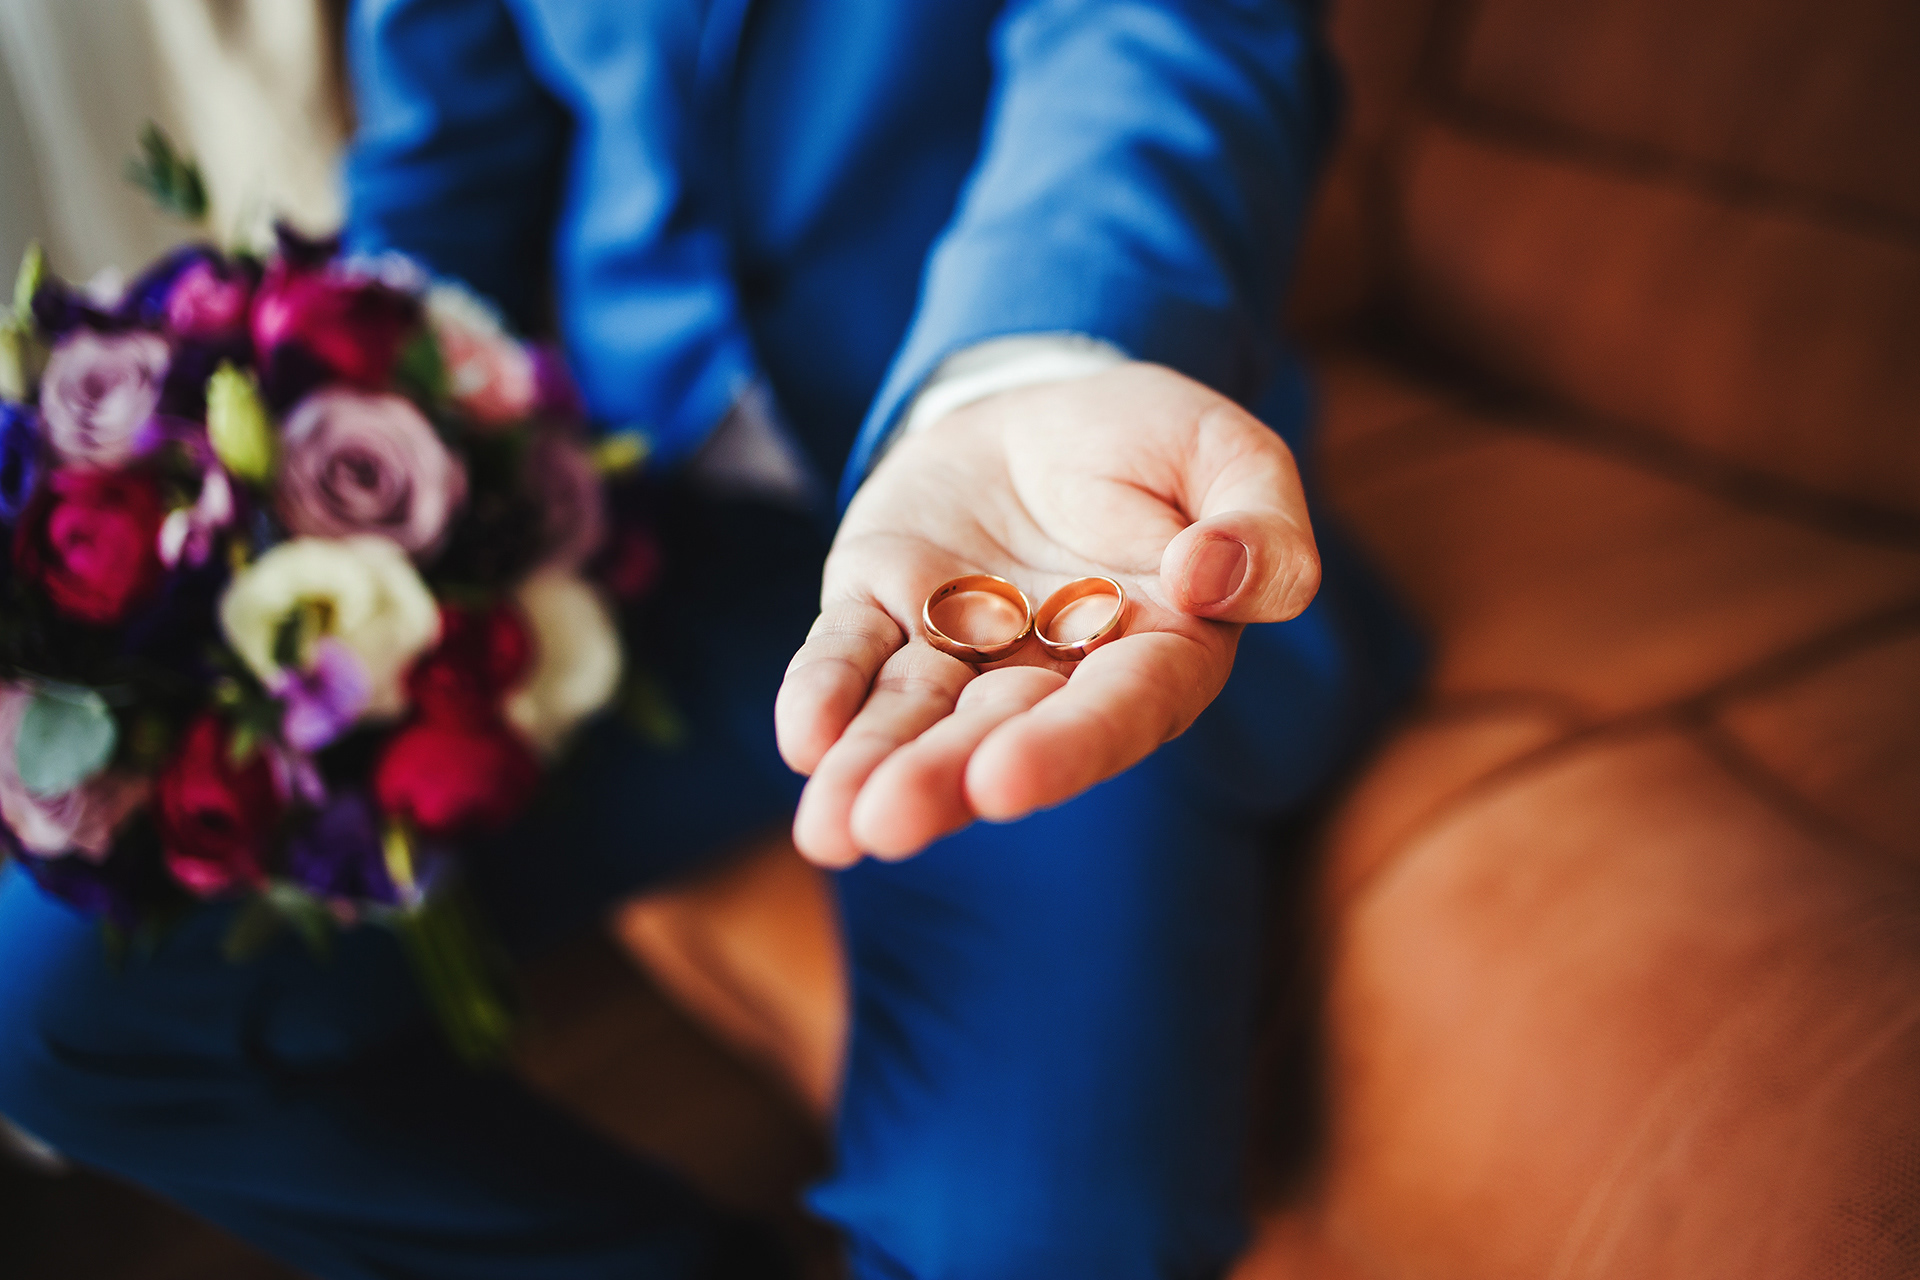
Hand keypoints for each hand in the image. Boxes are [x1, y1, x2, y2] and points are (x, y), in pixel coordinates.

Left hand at [775, 363, 1319, 866]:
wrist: (1047, 398)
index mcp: (1153, 655)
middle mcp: (1050, 674)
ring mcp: (958, 646)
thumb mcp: (1232, 458)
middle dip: (939, 780)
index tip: (1000, 782)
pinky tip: (801, 737)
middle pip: (995, 736)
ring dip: (869, 767)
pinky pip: (848, 652)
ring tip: (828, 830)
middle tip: (883, 825)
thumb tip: (1209, 581)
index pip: (1114, 714)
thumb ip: (1260, 528)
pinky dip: (824, 690)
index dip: (1060, 750)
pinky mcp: (883, 604)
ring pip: (912, 716)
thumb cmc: (1155, 445)